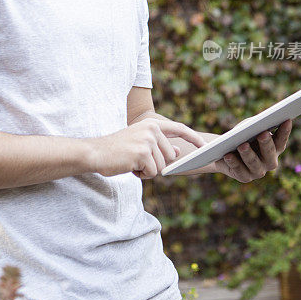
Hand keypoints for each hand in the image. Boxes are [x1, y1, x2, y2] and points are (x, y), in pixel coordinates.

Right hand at [88, 117, 206, 178]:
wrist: (95, 153)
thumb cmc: (117, 151)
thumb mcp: (140, 144)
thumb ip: (159, 145)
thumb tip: (178, 151)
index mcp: (151, 124)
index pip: (179, 128)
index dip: (194, 137)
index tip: (204, 145)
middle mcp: (152, 129)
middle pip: (170, 157)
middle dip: (155, 164)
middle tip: (136, 160)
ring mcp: (148, 140)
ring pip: (161, 167)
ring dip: (147, 170)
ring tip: (131, 162)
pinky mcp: (143, 153)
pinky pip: (152, 172)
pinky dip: (141, 175)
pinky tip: (129, 167)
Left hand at [213, 119, 291, 181]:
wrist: (225, 153)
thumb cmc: (241, 137)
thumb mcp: (248, 128)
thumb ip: (255, 125)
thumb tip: (256, 123)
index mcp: (275, 149)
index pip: (281, 140)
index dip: (285, 131)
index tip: (286, 120)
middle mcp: (270, 162)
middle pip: (269, 153)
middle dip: (266, 143)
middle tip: (263, 134)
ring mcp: (258, 171)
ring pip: (254, 163)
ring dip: (248, 154)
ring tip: (242, 145)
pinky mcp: (245, 178)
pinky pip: (239, 170)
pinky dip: (233, 162)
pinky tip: (228, 156)